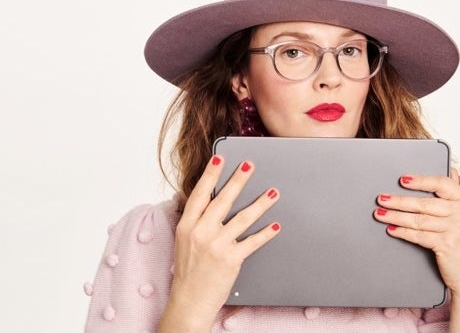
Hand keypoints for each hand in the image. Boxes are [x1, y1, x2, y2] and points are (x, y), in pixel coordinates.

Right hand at [159, 155, 279, 331]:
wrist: (189, 300)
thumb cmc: (188, 270)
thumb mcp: (184, 241)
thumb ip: (195, 220)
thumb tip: (208, 199)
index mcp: (187, 226)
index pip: (199, 195)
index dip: (210, 175)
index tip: (219, 159)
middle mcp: (201, 233)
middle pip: (223, 201)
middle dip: (238, 180)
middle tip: (250, 165)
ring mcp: (217, 246)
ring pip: (243, 218)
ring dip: (260, 204)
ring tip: (273, 192)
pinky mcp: (231, 259)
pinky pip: (253, 241)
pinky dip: (266, 233)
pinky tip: (276, 225)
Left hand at [373, 169, 459, 296]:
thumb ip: (455, 197)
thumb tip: (452, 171)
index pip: (442, 183)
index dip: (421, 181)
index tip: (402, 180)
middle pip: (424, 203)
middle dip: (399, 201)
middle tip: (382, 199)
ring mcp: (456, 229)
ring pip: (418, 219)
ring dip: (395, 216)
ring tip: (380, 213)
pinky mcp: (447, 244)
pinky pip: (418, 235)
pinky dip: (402, 232)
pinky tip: (391, 229)